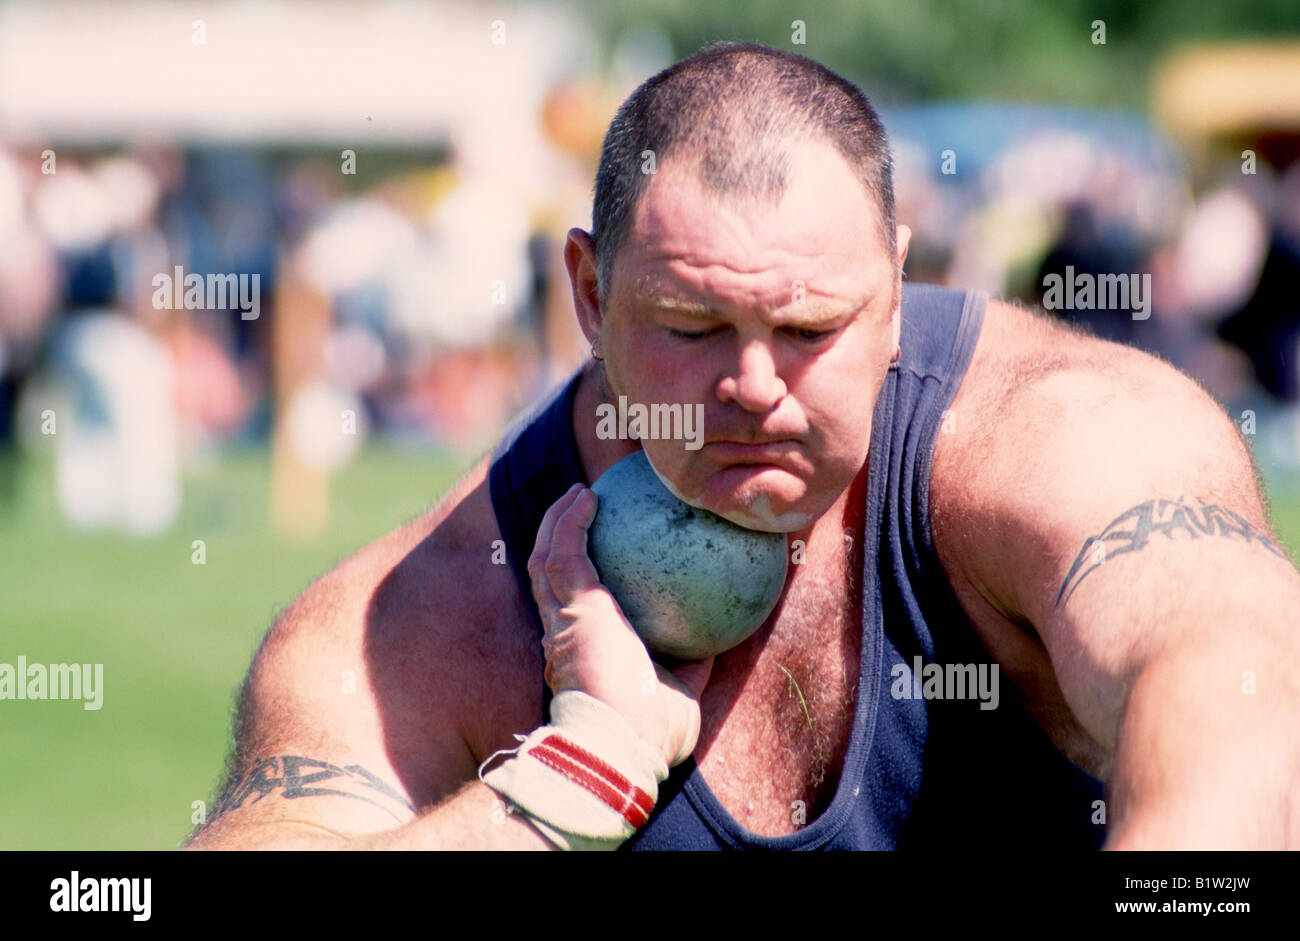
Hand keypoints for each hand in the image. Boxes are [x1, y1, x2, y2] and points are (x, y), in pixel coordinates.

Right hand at [528, 484, 713, 765]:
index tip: (597, 551)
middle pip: (549, 575)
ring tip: (579, 493)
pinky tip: (588, 498)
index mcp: (582, 652)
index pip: (572, 605)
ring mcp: (562, 619)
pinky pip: (565, 552)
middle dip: (557, 538)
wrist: (621, 746)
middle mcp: (563, 633)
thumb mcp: (681, 693)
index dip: (578, 576)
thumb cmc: (649, 733)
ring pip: (545, 557)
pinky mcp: (572, 607)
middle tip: (581, 509)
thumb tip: (717, 642)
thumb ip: (691, 665)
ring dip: (557, 521)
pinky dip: (570, 522)